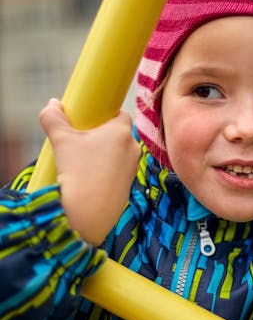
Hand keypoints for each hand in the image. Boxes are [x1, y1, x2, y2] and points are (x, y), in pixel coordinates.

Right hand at [39, 98, 140, 245]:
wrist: (89, 214)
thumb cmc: (77, 172)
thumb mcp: (60, 141)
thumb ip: (53, 119)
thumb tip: (52, 105)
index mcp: (122, 131)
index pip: (119, 113)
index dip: (104, 114)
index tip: (89, 119)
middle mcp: (133, 147)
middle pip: (118, 134)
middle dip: (101, 134)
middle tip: (81, 139)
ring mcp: (133, 168)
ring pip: (118, 153)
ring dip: (103, 153)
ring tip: (82, 160)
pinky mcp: (129, 185)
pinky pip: (118, 171)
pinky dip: (106, 170)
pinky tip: (89, 176)